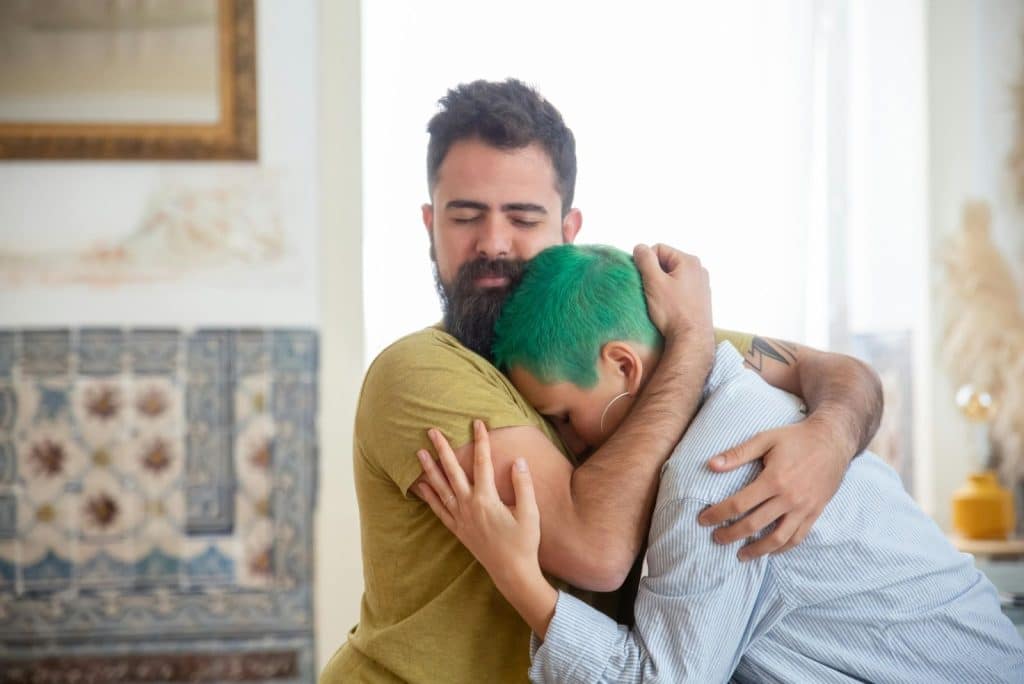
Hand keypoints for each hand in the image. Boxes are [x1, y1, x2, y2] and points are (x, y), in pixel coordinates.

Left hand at [415, 420, 542, 585]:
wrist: (512, 573)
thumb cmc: (524, 543)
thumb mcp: (530, 513)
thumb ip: (523, 485)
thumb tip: (518, 460)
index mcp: (486, 500)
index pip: (482, 463)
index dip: (481, 441)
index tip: (477, 423)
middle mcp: (468, 506)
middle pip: (452, 471)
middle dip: (443, 449)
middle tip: (432, 431)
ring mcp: (460, 518)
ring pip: (441, 488)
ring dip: (430, 469)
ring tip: (419, 453)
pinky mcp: (458, 530)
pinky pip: (439, 510)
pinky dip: (429, 497)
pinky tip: (421, 486)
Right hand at [633, 243, 712, 345]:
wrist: (692, 340)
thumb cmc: (673, 311)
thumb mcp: (654, 282)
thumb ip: (645, 260)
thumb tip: (639, 247)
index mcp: (689, 261)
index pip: (658, 249)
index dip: (646, 262)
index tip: (642, 279)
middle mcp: (699, 270)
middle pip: (667, 263)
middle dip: (655, 274)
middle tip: (649, 291)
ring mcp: (702, 285)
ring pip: (673, 277)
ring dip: (662, 286)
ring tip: (659, 302)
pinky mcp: (701, 300)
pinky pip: (681, 290)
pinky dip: (672, 295)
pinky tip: (669, 308)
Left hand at [697, 418, 844, 559]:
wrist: (833, 441)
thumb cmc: (796, 438)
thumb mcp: (765, 439)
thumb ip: (738, 453)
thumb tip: (711, 465)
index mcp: (774, 479)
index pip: (739, 504)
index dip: (718, 514)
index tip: (703, 520)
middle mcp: (789, 498)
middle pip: (754, 524)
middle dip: (731, 535)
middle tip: (716, 539)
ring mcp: (804, 508)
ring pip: (778, 538)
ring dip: (757, 550)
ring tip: (741, 555)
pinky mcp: (815, 513)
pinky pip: (798, 537)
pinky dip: (782, 548)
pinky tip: (770, 551)